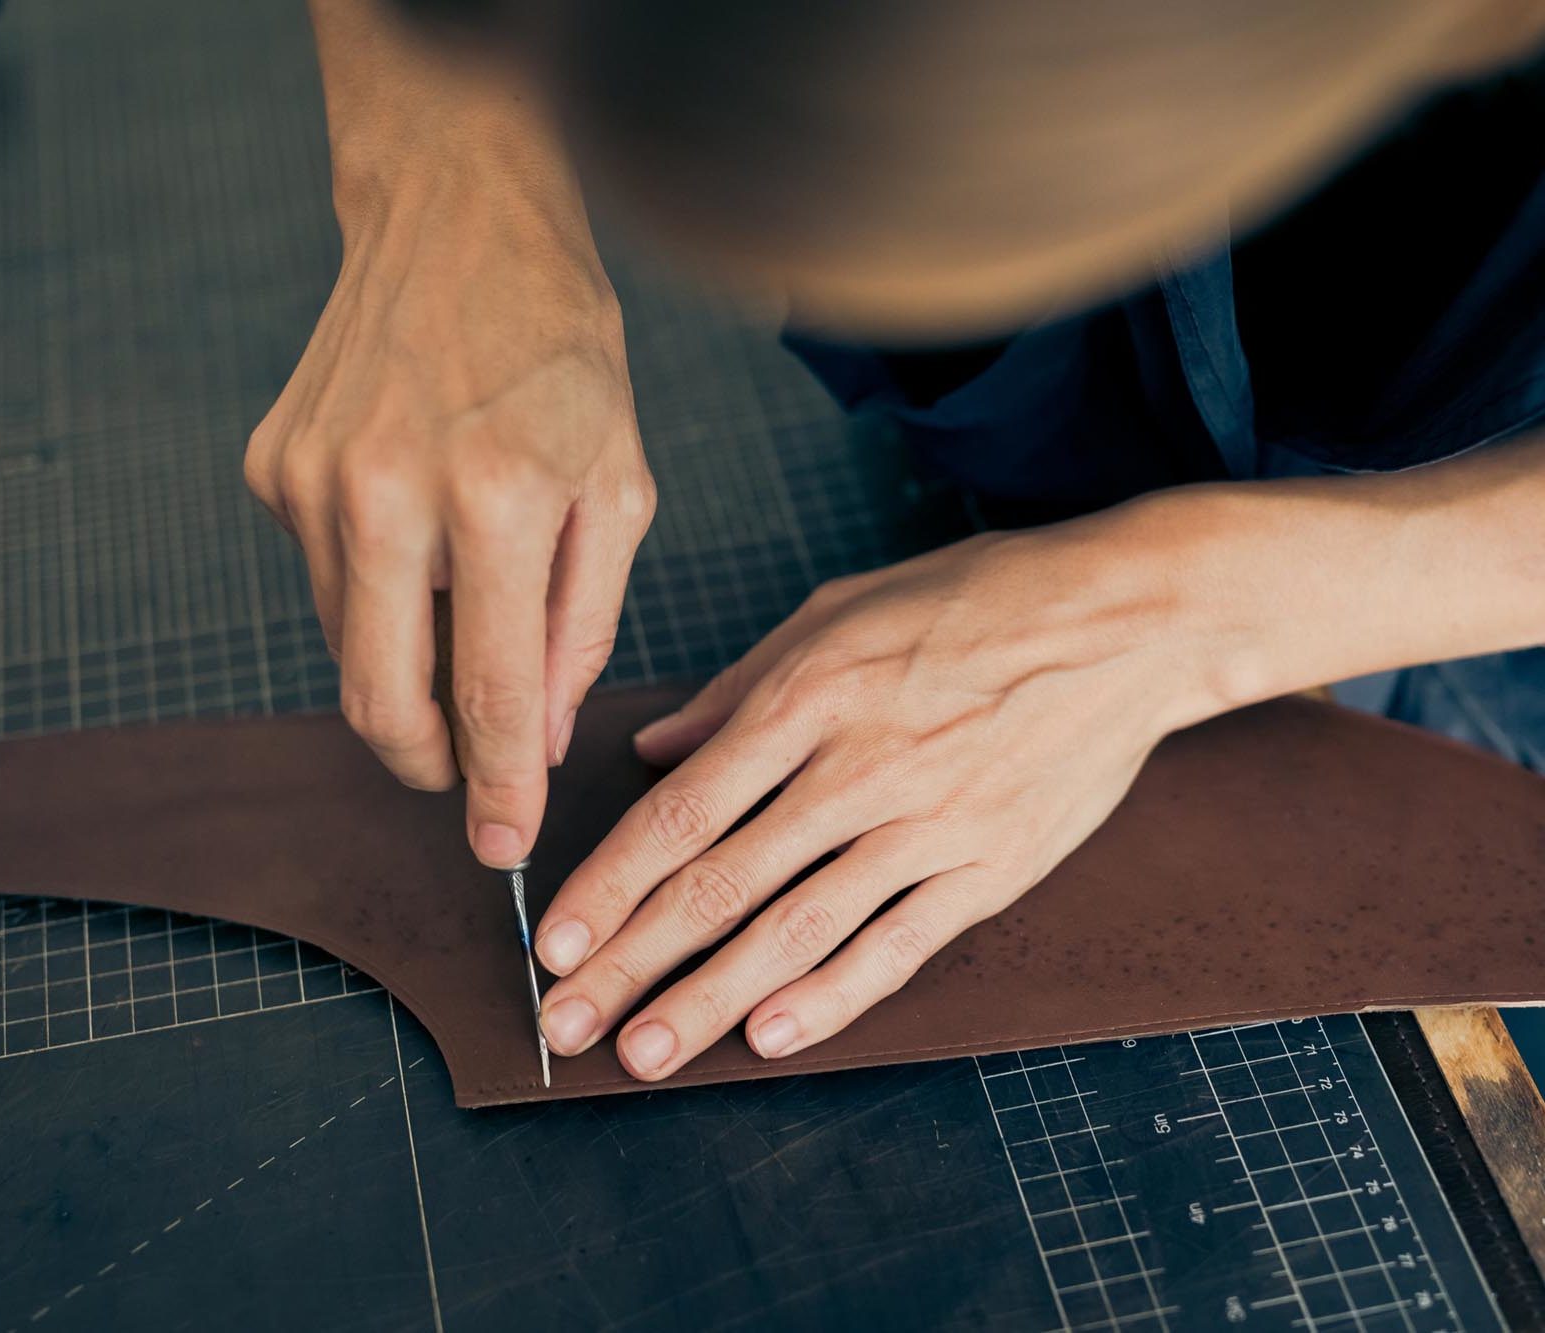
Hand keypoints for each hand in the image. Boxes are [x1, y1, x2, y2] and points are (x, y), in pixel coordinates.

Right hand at [244, 48, 653, 867]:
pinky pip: (324, 580)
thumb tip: (532, 739)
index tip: (503, 849)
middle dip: (425, 764)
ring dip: (406, 666)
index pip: (488, 694)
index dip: (494, 790)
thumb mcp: (621, 489)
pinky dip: (376, 594)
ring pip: (347, 645)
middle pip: (381, 700)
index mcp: (499, 498)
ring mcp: (314, 480)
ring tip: (465, 602)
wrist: (458, 223)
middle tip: (467, 779)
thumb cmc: (564, 354)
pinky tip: (419, 532)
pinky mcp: (274, 467)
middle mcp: (388, 493)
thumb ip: (580, 626)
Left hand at [534, 506, 1236, 1078]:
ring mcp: (929, 822)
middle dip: (633, 960)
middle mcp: (858, 765)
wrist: (1129, 618)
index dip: (610, 883)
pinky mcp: (993, 865)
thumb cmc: (977, 597)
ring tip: (646, 1053)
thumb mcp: (840, 608)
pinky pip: (900, 943)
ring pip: (799, 928)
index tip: (552, 942)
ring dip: (712, 999)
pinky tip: (773, 1036)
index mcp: (808, 694)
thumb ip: (738, 685)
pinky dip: (834, 996)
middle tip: (567, 1022)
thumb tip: (652, 746)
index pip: (682, 808)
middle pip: (722, 882)